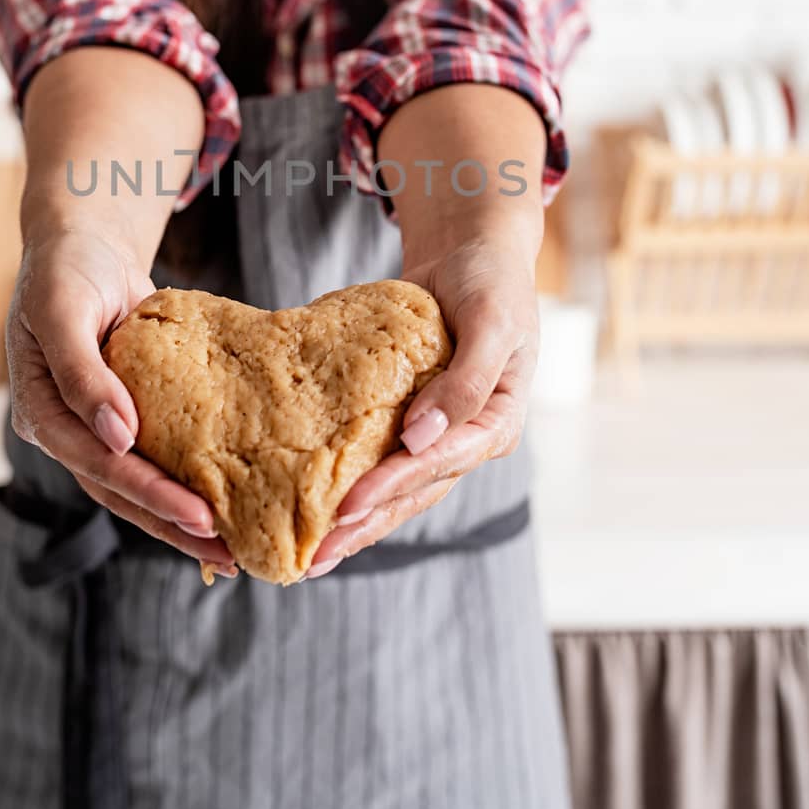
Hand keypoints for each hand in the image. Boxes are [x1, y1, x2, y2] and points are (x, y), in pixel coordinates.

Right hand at [6, 225, 237, 576]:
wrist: (82, 245)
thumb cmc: (66, 270)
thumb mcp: (63, 310)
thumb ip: (83, 373)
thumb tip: (117, 435)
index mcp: (39, 413)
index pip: (98, 465)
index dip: (147, 492)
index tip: (198, 514)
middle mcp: (65, 430)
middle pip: (119, 491)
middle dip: (171, 524)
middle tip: (226, 552)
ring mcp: (94, 427)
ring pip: (136, 486)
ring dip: (179, 519)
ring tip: (230, 551)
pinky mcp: (126, 416)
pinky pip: (155, 457)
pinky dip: (185, 481)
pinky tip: (225, 503)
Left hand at [303, 234, 538, 578]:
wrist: (472, 252)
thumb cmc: (489, 280)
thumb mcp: (492, 321)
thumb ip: (466, 381)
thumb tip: (421, 437)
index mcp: (496, 422)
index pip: (440, 463)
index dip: (393, 486)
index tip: (347, 507)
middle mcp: (468, 438)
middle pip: (414, 492)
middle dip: (366, 524)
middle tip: (315, 557)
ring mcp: (439, 433)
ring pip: (396, 488)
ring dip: (357, 521)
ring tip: (311, 556)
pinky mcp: (411, 419)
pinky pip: (380, 457)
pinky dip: (351, 482)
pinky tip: (316, 508)